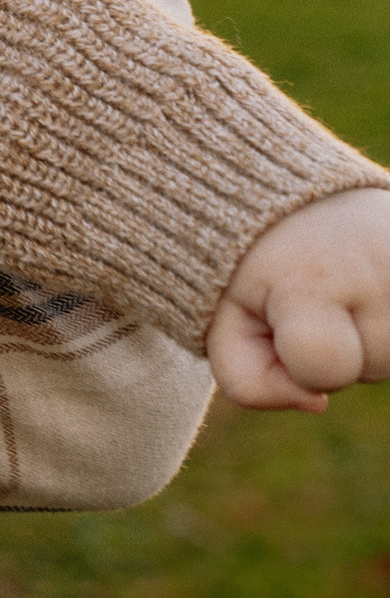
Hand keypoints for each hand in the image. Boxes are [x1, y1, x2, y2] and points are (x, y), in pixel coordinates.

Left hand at [208, 188, 389, 410]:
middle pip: (370, 368)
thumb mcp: (224, 320)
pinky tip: (372, 290)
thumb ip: (249, 381)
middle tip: (316, 294)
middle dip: (338, 346)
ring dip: (372, 335)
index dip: (299, 362)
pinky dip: (389, 322)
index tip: (285, 319)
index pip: (324, 368)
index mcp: (311, 281)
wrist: (300, 195)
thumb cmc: (255, 267)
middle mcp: (377, 270)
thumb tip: (316, 403)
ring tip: (345, 286)